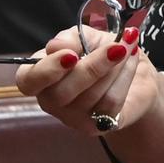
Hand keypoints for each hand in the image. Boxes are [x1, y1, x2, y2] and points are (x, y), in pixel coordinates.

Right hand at [16, 25, 159, 136]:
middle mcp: (52, 101)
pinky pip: (110, 104)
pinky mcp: (99, 125)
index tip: (72, 55)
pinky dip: (125, 78)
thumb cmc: (102, 51)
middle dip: (93, 67)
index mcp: (41, 76)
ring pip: (90, 97)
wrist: (136, 71)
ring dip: (115, 68)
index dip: (46, 70)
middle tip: (117, 46)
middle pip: (60, 94)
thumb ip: (71, 38)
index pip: (28, 82)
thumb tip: (56, 46)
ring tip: (128, 48)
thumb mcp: (87, 37)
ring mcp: (74, 118)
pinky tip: (131, 62)